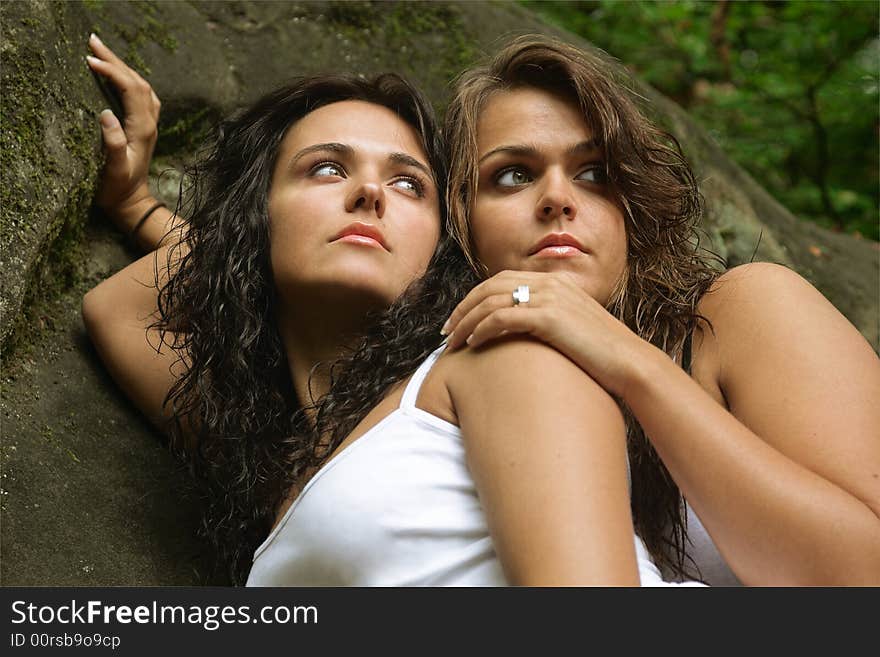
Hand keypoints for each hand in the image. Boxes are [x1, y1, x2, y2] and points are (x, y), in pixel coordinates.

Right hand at [86, 33, 160, 228]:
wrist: (132, 203)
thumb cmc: (119, 188)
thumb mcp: (114, 168)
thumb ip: (113, 142)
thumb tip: (106, 113)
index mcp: (142, 129)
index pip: (130, 89)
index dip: (112, 71)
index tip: (90, 60)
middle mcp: (150, 123)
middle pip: (137, 81)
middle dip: (115, 60)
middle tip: (92, 41)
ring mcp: (149, 124)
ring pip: (141, 85)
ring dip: (122, 66)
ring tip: (100, 51)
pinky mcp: (144, 128)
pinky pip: (141, 95)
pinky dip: (128, 79)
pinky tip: (118, 75)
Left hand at [442, 270, 658, 397]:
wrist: (630, 363)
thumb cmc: (602, 355)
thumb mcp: (573, 329)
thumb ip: (548, 322)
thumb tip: (523, 332)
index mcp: (555, 282)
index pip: (502, 281)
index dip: (475, 299)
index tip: (459, 320)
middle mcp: (550, 283)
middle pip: (490, 287)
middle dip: (463, 308)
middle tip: (446, 331)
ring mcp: (549, 298)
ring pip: (490, 302)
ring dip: (465, 322)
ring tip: (452, 341)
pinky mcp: (548, 317)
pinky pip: (501, 317)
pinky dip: (481, 329)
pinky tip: (472, 344)